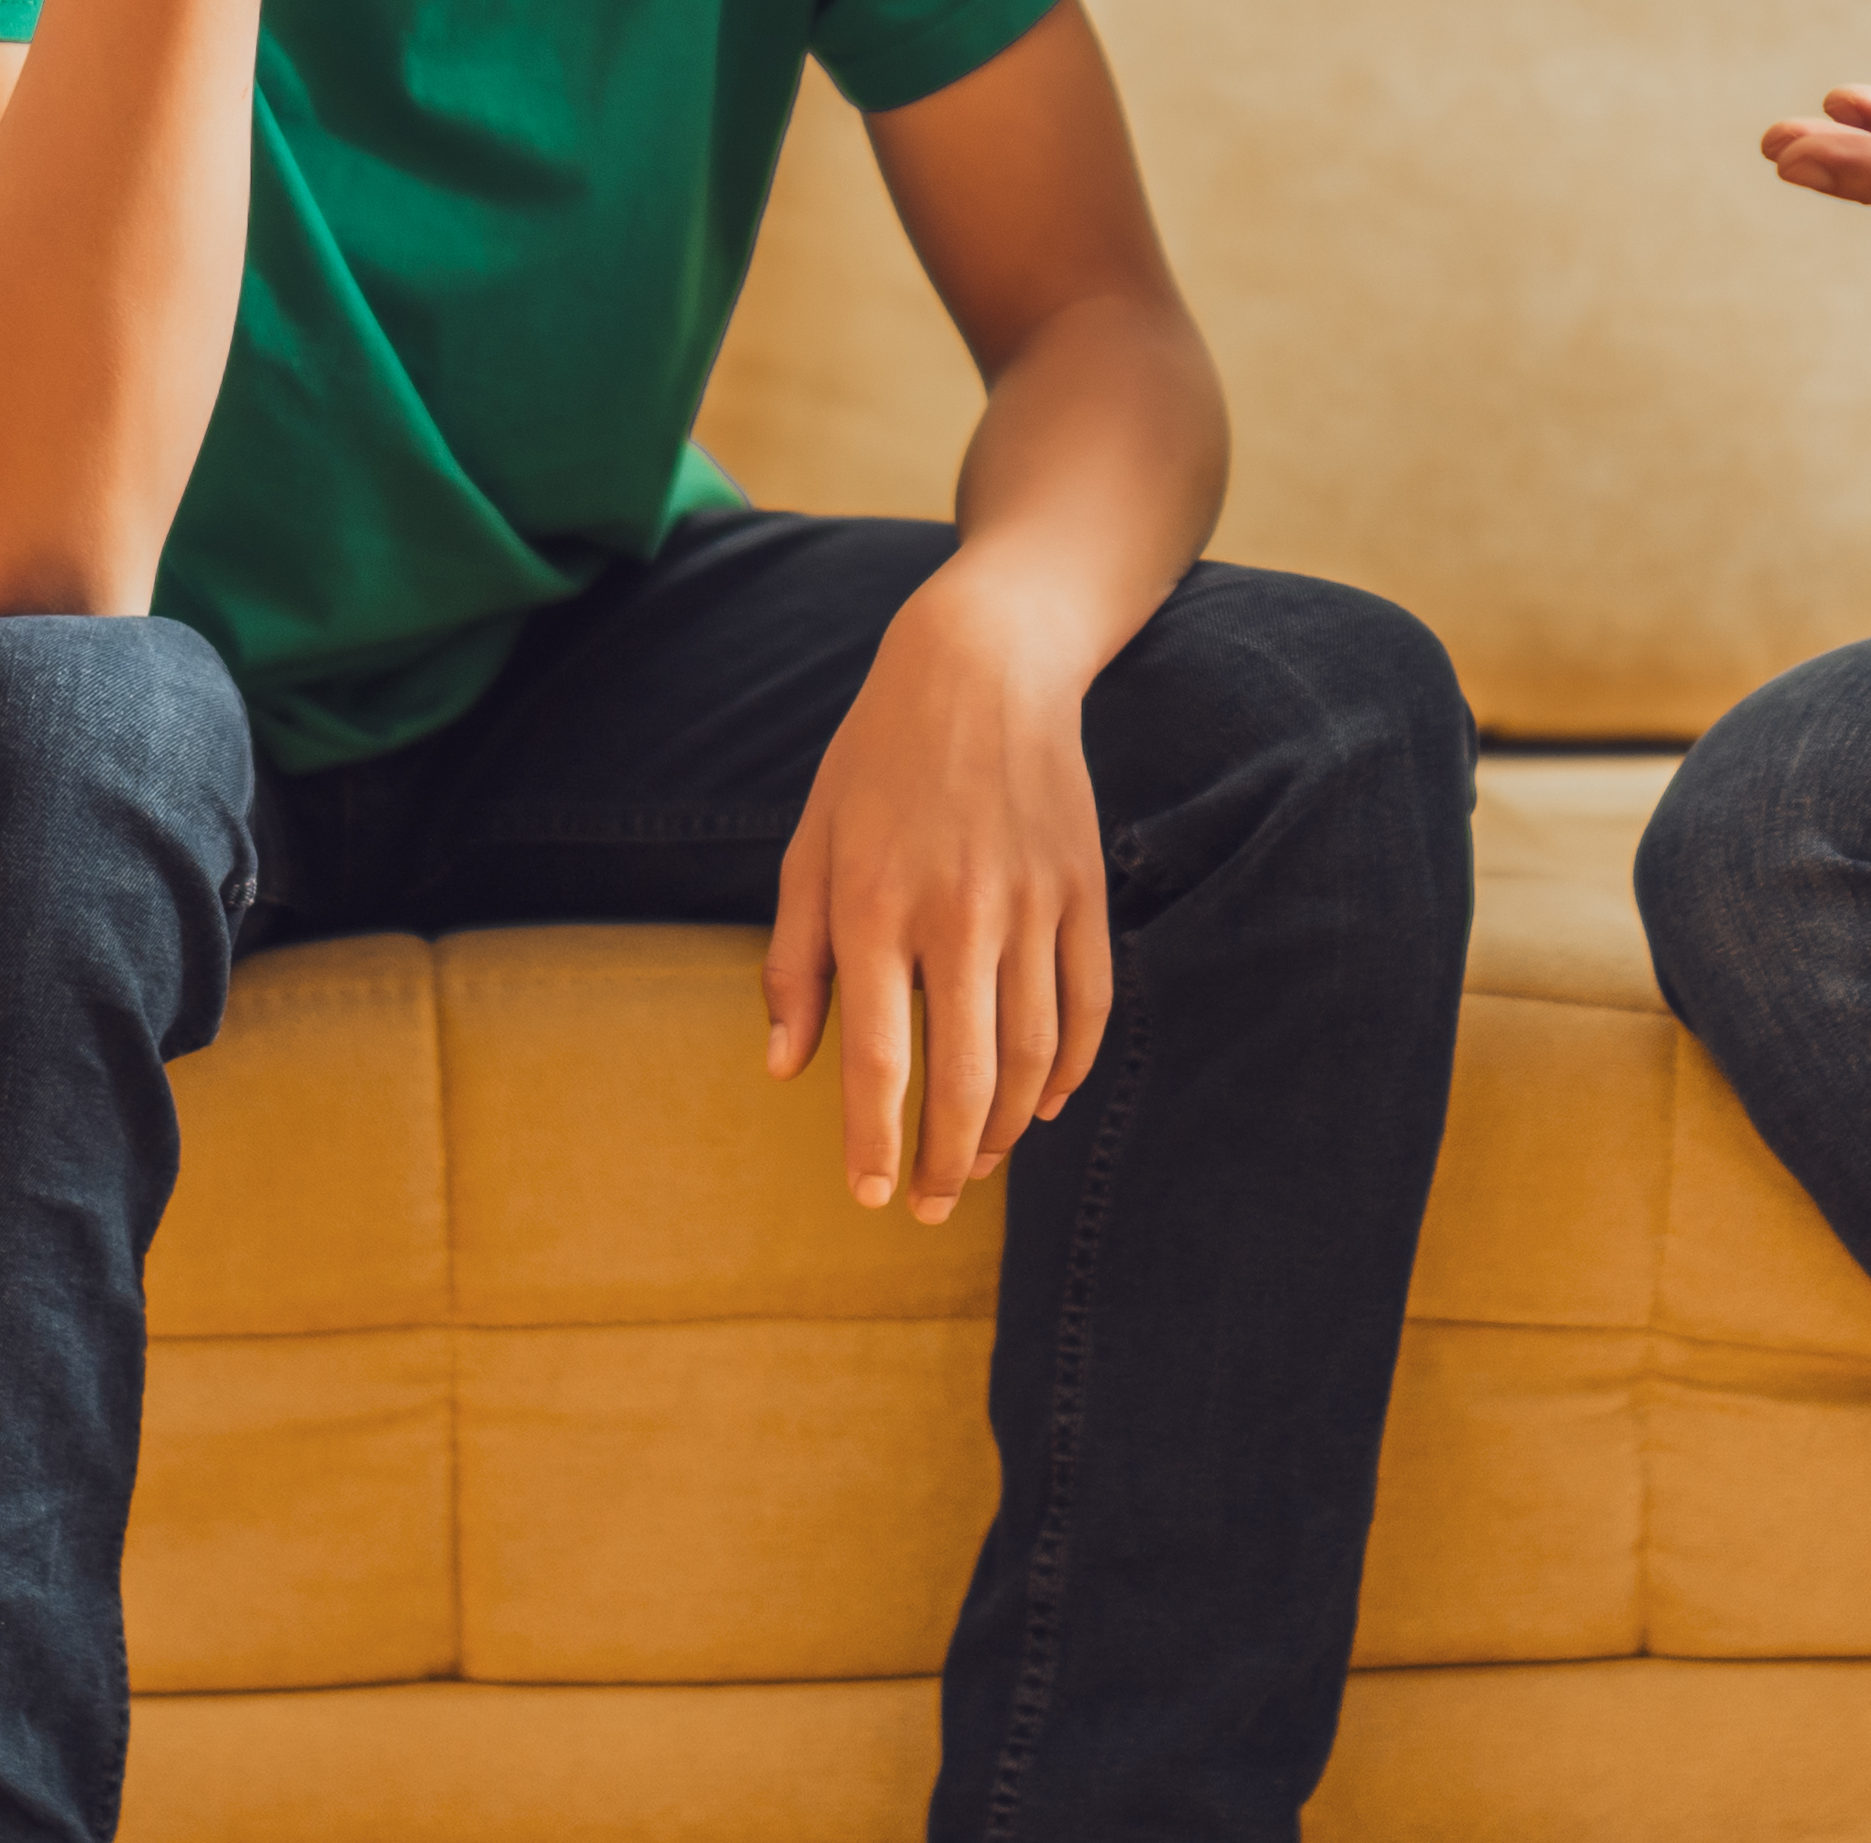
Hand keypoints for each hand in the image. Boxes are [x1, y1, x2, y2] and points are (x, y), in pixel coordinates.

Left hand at [763, 569, 1115, 1225]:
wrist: (981, 666)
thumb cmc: (876, 762)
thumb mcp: (809, 848)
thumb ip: (792, 962)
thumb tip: (783, 1067)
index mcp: (874, 907)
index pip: (875, 1059)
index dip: (873, 1142)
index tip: (872, 1196)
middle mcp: (956, 914)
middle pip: (965, 1078)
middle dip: (950, 1162)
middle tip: (934, 1205)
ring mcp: (1030, 903)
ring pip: (1032, 1055)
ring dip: (1008, 1128)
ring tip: (981, 1162)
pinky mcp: (1083, 890)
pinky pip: (1088, 1005)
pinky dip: (1071, 1068)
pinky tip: (1046, 1103)